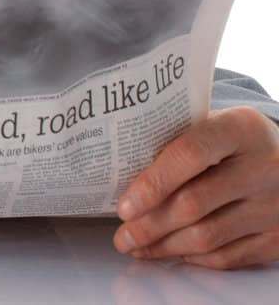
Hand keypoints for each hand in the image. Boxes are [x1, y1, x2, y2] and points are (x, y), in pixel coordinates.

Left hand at [113, 106, 278, 268]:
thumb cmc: (234, 141)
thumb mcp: (213, 125)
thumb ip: (176, 142)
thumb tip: (121, 178)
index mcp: (241, 128)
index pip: (189, 154)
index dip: (153, 183)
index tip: (124, 207)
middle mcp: (264, 167)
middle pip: (194, 204)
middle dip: (150, 225)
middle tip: (122, 236)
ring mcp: (276, 204)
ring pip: (209, 236)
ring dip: (165, 246)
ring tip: (137, 247)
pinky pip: (230, 256)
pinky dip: (196, 258)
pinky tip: (174, 252)